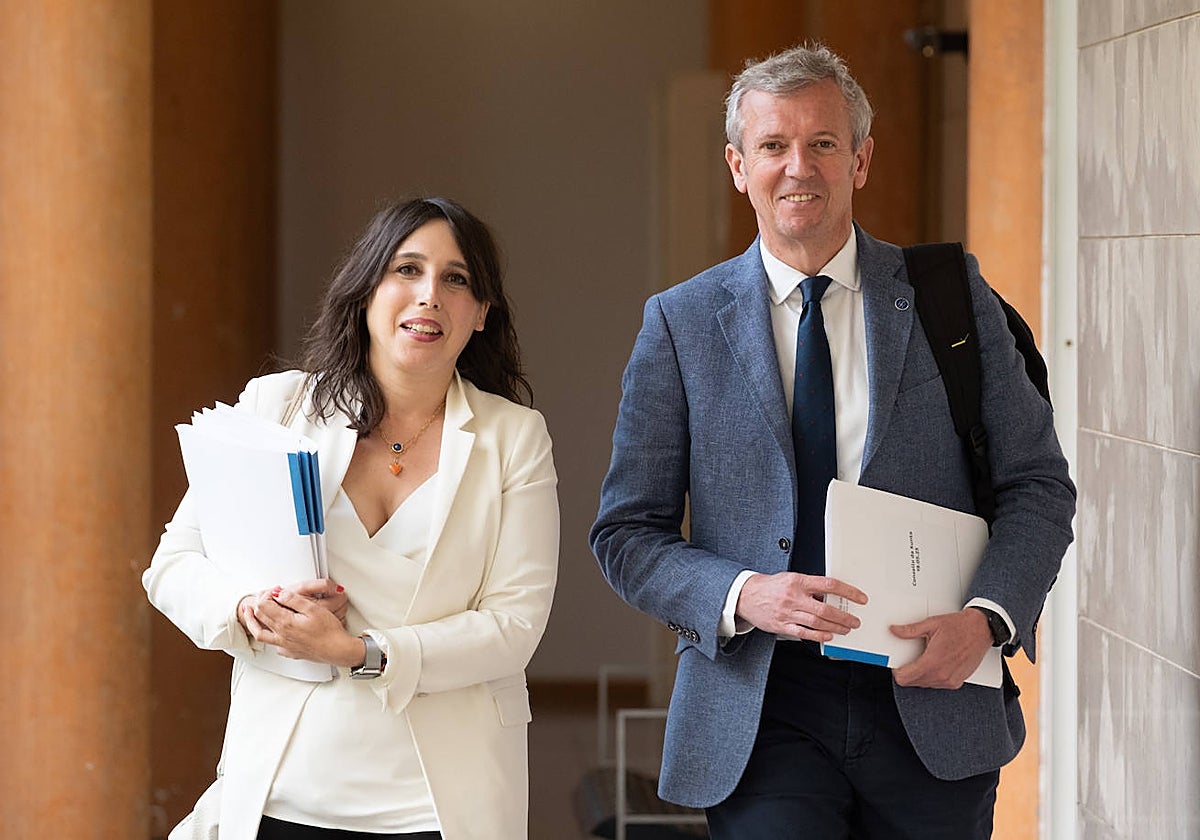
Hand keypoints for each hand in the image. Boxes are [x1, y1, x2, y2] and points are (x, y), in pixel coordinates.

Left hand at [241, 586, 362, 666]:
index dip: (266, 595)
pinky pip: (274, 645)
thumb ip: (294, 599)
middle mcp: (281, 635)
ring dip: (253, 623)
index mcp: (285, 622)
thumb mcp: (313, 609)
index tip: (273, 590)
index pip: (265, 605)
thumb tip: (280, 593)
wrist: (337, 650)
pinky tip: (273, 634)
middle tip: (261, 597)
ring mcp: (284, 645)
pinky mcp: (290, 652)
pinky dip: (269, 637)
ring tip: (250, 616)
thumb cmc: (329, 631)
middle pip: (260, 617)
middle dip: (258, 604)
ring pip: (260, 634)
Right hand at [735, 572, 867, 641]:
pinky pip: (803, 633)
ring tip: (845, 629)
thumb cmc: (770, 586)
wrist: (745, 595)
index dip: (848, 592)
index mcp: (798, 581)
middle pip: (825, 609)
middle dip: (844, 617)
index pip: (829, 585)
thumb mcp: (791, 579)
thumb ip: (810, 587)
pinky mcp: (781, 625)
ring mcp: (787, 612)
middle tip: (854, 621)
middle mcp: (793, 597)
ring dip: (835, 627)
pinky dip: (818, 636)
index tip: (860, 598)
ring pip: (817, 623)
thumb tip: (830, 597)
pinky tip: (828, 636)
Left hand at [890, 608, 993, 688]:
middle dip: (908, 672)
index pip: (905, 678)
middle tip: (910, 658)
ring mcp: (950, 680)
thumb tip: (894, 630)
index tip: (897, 664)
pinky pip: (937, 684)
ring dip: (920, 674)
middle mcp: (942, 675)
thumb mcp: (931, 624)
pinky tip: (935, 662)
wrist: (982, 629)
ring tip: (925, 657)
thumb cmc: (960, 626)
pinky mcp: (957, 682)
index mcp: (933, 662)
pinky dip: (932, 676)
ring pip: (925, 684)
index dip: (897, 671)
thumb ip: (910, 630)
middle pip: (913, 682)